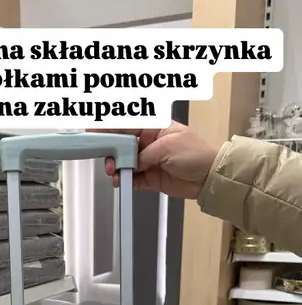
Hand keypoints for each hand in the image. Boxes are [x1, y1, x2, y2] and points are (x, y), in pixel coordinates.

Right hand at [90, 123, 217, 198]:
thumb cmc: (197, 153)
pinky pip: (132, 178)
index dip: (110, 127)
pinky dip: (124, 180)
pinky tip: (120, 180)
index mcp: (155, 127)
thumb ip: (144, 154)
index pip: (127, 124)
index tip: (95, 130)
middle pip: (122, 144)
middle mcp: (150, 143)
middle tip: (107, 157)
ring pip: (125, 162)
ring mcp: (150, 160)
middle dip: (111, 150)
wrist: (210, 177)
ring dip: (116, 167)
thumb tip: (129, 162)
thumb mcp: (167, 147)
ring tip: (114, 171)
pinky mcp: (151, 177)